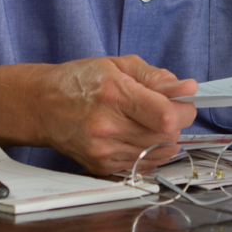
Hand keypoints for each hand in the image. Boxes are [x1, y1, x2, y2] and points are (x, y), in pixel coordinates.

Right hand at [37, 55, 197, 175]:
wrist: (43, 105)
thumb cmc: (82, 80)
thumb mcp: (120, 64)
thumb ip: (157, 77)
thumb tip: (188, 88)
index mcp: (115, 94)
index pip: (165, 115)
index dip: (184, 109)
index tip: (185, 100)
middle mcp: (108, 127)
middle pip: (165, 137)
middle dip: (176, 122)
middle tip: (167, 107)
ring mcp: (103, 151)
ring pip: (157, 153)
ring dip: (165, 137)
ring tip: (151, 120)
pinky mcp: (101, 167)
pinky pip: (142, 165)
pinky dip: (150, 151)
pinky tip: (140, 134)